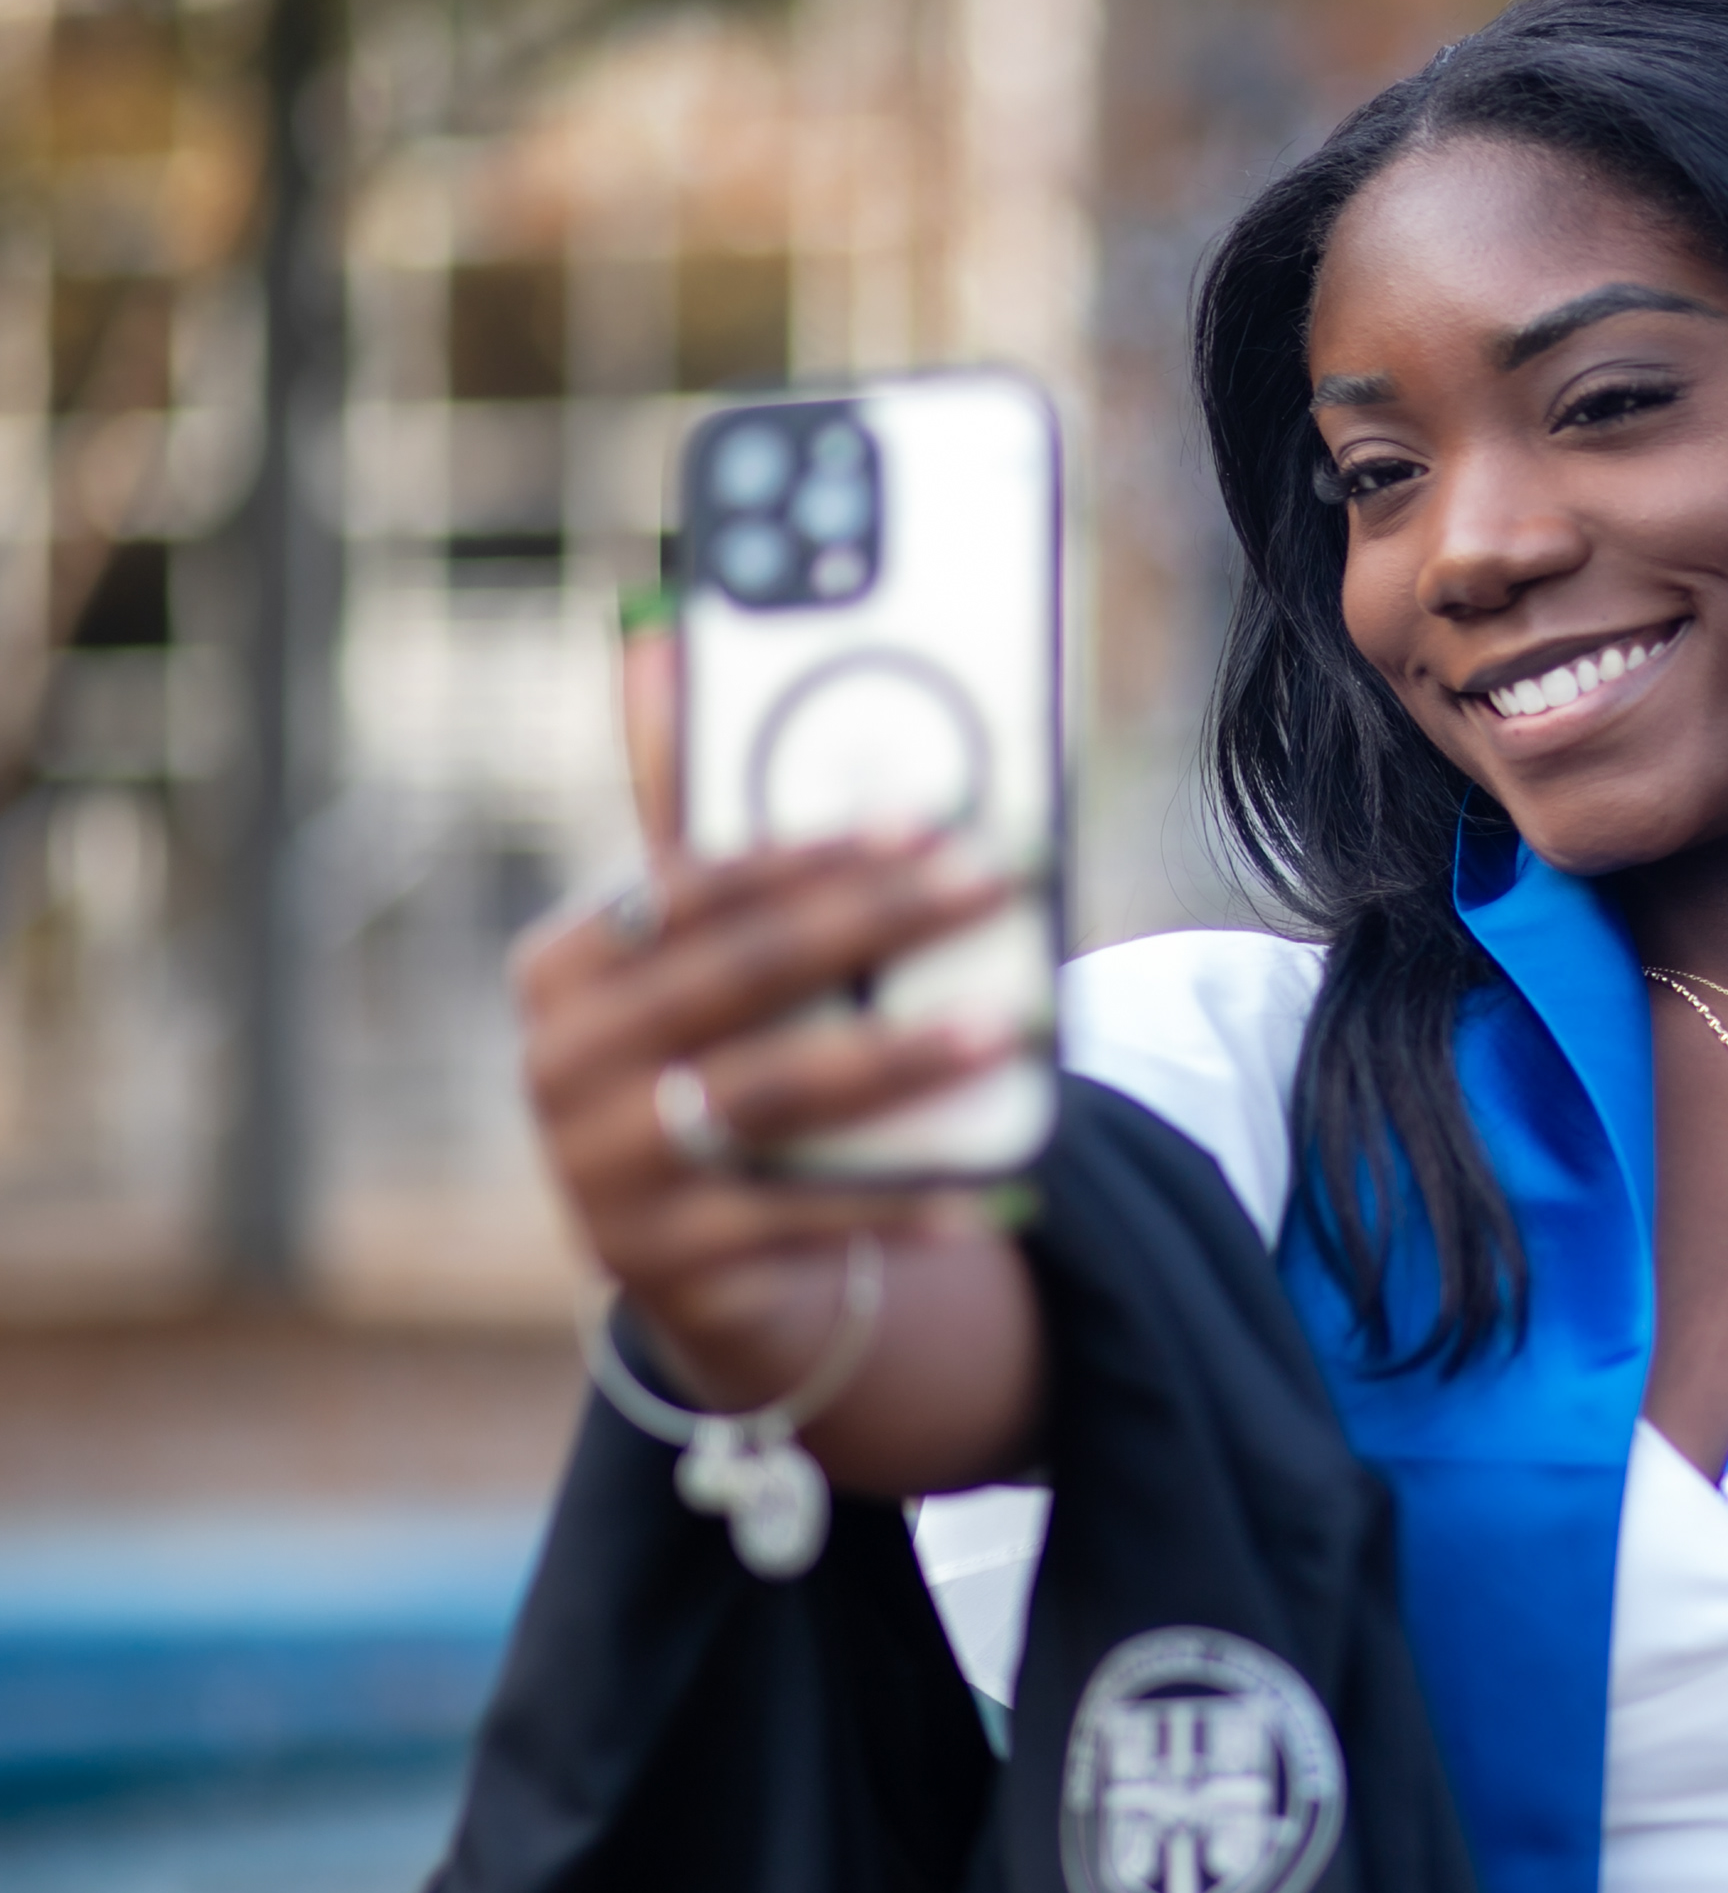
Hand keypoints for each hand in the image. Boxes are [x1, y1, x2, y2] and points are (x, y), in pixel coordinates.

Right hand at [511, 619, 1014, 1409]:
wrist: (707, 1248)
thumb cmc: (727, 1049)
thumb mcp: (712, 945)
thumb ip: (705, 815)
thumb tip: (661, 628)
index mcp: (567, 963)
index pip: (693, 886)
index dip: (813, 850)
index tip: (929, 821)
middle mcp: (558, 1063)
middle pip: (735, 979)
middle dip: (872, 927)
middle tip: (989, 888)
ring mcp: (596, 1171)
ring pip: (765, 1098)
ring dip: (894, 1059)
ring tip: (1005, 1031)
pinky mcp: (657, 1264)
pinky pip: (799, 1221)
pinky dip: (900, 1199)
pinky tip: (993, 1184)